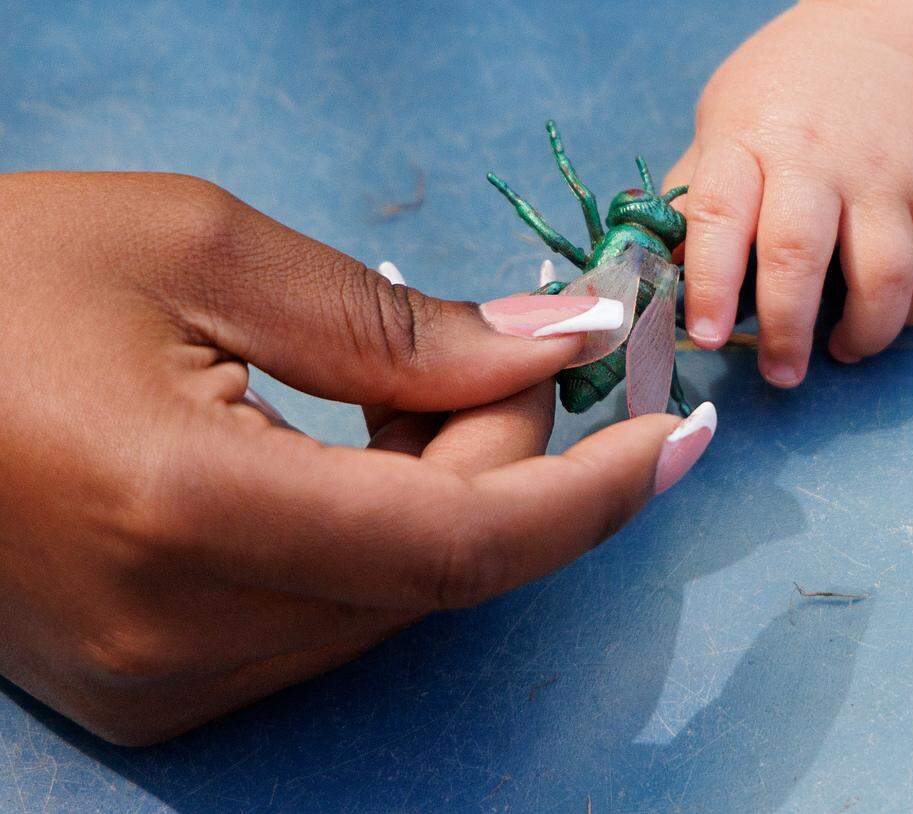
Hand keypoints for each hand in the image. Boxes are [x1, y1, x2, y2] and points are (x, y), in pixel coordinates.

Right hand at [0, 172, 713, 744]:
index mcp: (182, 511)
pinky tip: (362, 449)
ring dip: (450, 493)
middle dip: (514, 459)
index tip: (677, 434)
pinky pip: (330, 617)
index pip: (460, 545)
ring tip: (416, 385)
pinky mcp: (150, 686)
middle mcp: (176, 633)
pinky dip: (385, 535)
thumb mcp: (203, 252)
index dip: (590, 492)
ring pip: (394, 600)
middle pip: (440, 569)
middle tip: (518, 352)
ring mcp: (159, 681)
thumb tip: (554, 348)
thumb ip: (400, 326)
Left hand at [665, 1, 912, 385]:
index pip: (721, 216)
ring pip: (885, 271)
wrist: (884, 40)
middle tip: (778, 373)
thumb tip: (661, 279)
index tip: (707, 336)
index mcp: (750, 141)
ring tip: (839, 352)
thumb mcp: (719, 127)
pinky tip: (886, 321)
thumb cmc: (781, 101)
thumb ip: (695, 200)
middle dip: (785, 328)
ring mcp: (886, 173)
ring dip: (865, 331)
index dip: (710, 284)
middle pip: (799, 254)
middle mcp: (818, 157)